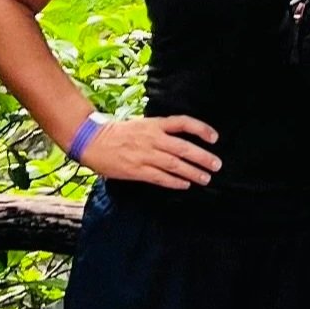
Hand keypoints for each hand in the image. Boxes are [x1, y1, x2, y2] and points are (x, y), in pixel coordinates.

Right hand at [80, 114, 220, 189]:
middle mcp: (152, 138)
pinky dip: (174, 182)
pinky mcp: (136, 170)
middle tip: (216, 165)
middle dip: (202, 157)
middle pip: (183, 147)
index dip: (201, 129)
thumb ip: (161, 131)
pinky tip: (185, 185)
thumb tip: (183, 139)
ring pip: (174, 164)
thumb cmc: (118, 133)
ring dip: (192, 172)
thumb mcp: (142, 125)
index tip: (214, 138)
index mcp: (154, 124)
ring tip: (205, 178)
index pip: (183, 123)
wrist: (93, 141)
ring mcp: (145, 155)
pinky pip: (160, 177)